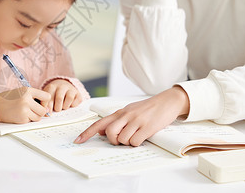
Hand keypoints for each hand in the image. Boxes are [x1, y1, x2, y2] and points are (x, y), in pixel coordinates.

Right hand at [0, 86, 50, 123]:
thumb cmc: (9, 99)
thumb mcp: (22, 93)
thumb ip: (36, 98)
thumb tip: (48, 110)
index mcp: (28, 90)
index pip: (47, 97)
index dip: (45, 101)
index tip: (39, 103)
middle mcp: (27, 99)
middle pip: (43, 110)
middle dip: (40, 111)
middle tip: (32, 109)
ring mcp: (24, 110)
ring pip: (38, 117)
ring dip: (34, 116)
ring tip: (25, 112)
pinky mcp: (21, 118)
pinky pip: (30, 121)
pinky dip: (27, 119)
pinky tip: (19, 115)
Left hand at [43, 79, 82, 111]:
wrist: (63, 85)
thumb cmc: (53, 94)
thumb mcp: (47, 97)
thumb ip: (45, 105)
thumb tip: (46, 114)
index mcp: (52, 87)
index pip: (49, 97)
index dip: (48, 107)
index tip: (48, 113)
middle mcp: (62, 86)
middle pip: (60, 98)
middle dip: (57, 107)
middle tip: (57, 109)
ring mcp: (71, 89)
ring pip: (69, 98)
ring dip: (65, 106)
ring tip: (63, 107)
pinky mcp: (78, 93)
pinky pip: (77, 101)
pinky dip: (73, 105)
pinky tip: (69, 104)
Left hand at [74, 86, 188, 145]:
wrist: (167, 101)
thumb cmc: (146, 109)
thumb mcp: (128, 111)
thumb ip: (115, 121)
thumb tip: (101, 132)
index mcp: (119, 112)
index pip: (99, 123)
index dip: (87, 133)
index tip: (77, 141)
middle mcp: (126, 115)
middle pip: (110, 133)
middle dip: (114, 141)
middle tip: (122, 140)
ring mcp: (136, 121)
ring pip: (123, 139)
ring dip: (128, 143)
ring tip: (136, 136)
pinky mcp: (147, 127)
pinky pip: (135, 142)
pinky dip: (137, 143)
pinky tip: (143, 137)